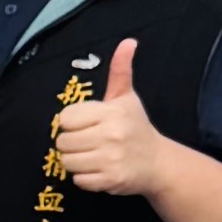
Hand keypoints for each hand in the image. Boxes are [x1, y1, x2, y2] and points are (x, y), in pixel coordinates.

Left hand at [51, 38, 164, 197]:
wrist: (158, 163)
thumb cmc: (136, 127)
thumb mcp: (127, 97)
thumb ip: (120, 70)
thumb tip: (128, 41)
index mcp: (111, 112)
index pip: (65, 118)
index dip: (72, 123)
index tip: (87, 125)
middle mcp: (111, 135)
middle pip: (63, 142)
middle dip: (73, 143)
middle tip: (90, 142)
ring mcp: (110, 159)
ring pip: (67, 162)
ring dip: (77, 161)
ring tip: (93, 156)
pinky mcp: (110, 180)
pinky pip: (78, 180)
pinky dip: (85, 178)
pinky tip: (99, 169)